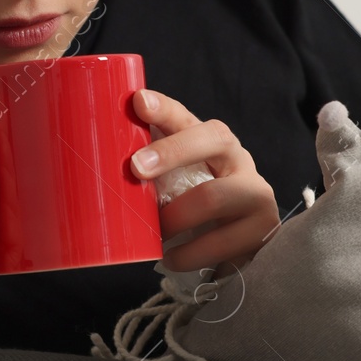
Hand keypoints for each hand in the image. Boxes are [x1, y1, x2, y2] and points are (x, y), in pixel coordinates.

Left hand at [129, 88, 280, 277]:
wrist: (241, 246)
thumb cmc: (195, 209)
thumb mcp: (175, 184)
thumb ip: (150, 169)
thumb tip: (98, 162)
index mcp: (214, 142)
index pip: (188, 117)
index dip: (164, 109)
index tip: (139, 102)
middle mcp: (240, 161)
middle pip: (214, 140)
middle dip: (172, 152)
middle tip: (136, 169)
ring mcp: (257, 196)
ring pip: (213, 197)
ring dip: (174, 217)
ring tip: (155, 234)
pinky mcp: (262, 232)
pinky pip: (221, 243)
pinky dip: (188, 254)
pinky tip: (172, 258)